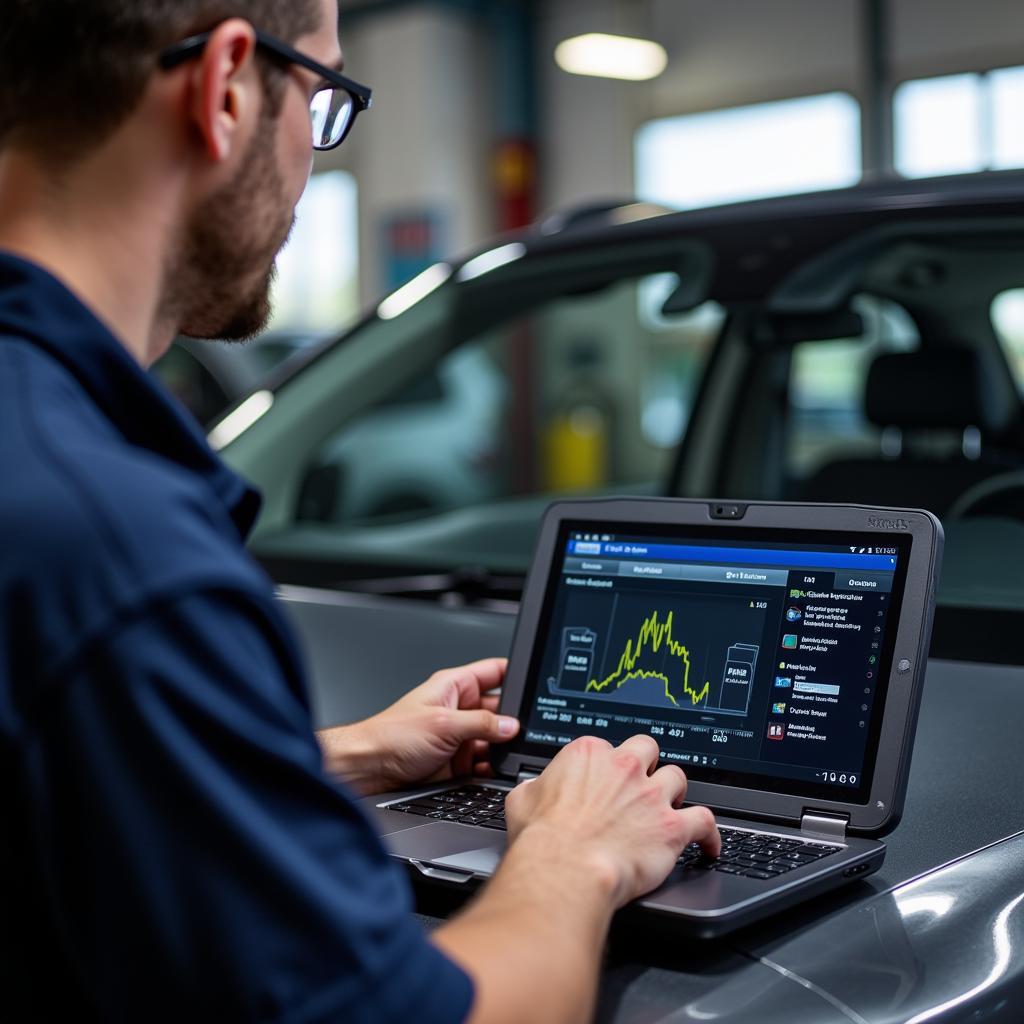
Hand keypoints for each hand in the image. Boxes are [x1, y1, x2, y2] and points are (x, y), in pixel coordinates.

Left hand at [317, 658, 518, 794]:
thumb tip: (511, 725)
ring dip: (503, 746)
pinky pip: (486, 760)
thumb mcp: (443, 724)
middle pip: (500, 709)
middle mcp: (460, 708)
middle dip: (513, 719)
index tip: (536, 683)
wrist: (370, 769)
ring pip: (495, 738)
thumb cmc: (391, 736)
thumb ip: (481, 724)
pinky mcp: (458, 760)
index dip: (516, 674)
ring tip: (508, 752)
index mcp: (454, 686)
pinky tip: (496, 769)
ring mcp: (460, 735)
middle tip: (524, 729)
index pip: (494, 671)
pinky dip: (493, 766)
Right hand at [504, 734, 720, 907]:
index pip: (608, 747)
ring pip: (678, 777)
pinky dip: (710, 834)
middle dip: (648, 765)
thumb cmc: (542, 840)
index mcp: (589, 754)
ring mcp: (650, 795)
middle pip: (648, 749)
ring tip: (671, 807)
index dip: (608, 766)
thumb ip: (534, 786)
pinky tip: (709, 844)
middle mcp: (623, 767)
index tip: (607, 781)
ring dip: (675, 793)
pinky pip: (705, 821)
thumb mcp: (522, 800)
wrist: (564, 870)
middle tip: (642, 784)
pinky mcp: (671, 827)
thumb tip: (533, 788)